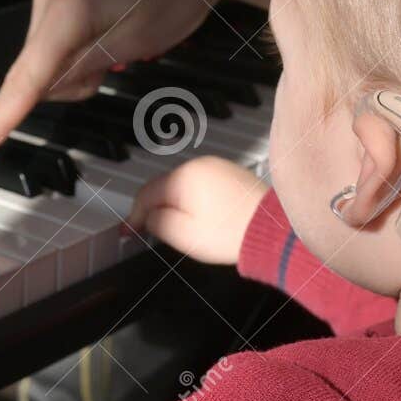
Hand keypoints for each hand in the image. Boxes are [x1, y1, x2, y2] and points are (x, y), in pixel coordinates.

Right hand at [0, 0, 266, 161]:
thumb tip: (44, 90)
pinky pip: (53, 48)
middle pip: (33, 74)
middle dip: (69, 85)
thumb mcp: (134, 42)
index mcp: (65, 8)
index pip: (24, 77)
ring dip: (75, 72)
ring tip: (115, 48)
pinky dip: (76, 57)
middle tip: (112, 65)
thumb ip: (83, 68)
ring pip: (44, 65)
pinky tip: (106, 41)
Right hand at [128, 156, 269, 265]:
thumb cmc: (232, 233)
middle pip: (164, 187)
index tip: (128, 232)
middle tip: (151, 232)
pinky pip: (202, 185)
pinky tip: (202, 219)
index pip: (146, 193)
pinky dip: (195, 201)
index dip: (134, 215)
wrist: (272, 230)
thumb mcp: (183, 235)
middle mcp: (199, 165)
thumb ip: (156, 223)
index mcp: (183, 177)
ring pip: (183, 186)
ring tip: (182, 230)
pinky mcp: (231, 174)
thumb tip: (147, 216)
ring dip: (176, 205)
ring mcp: (217, 166)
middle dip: (156, 209)